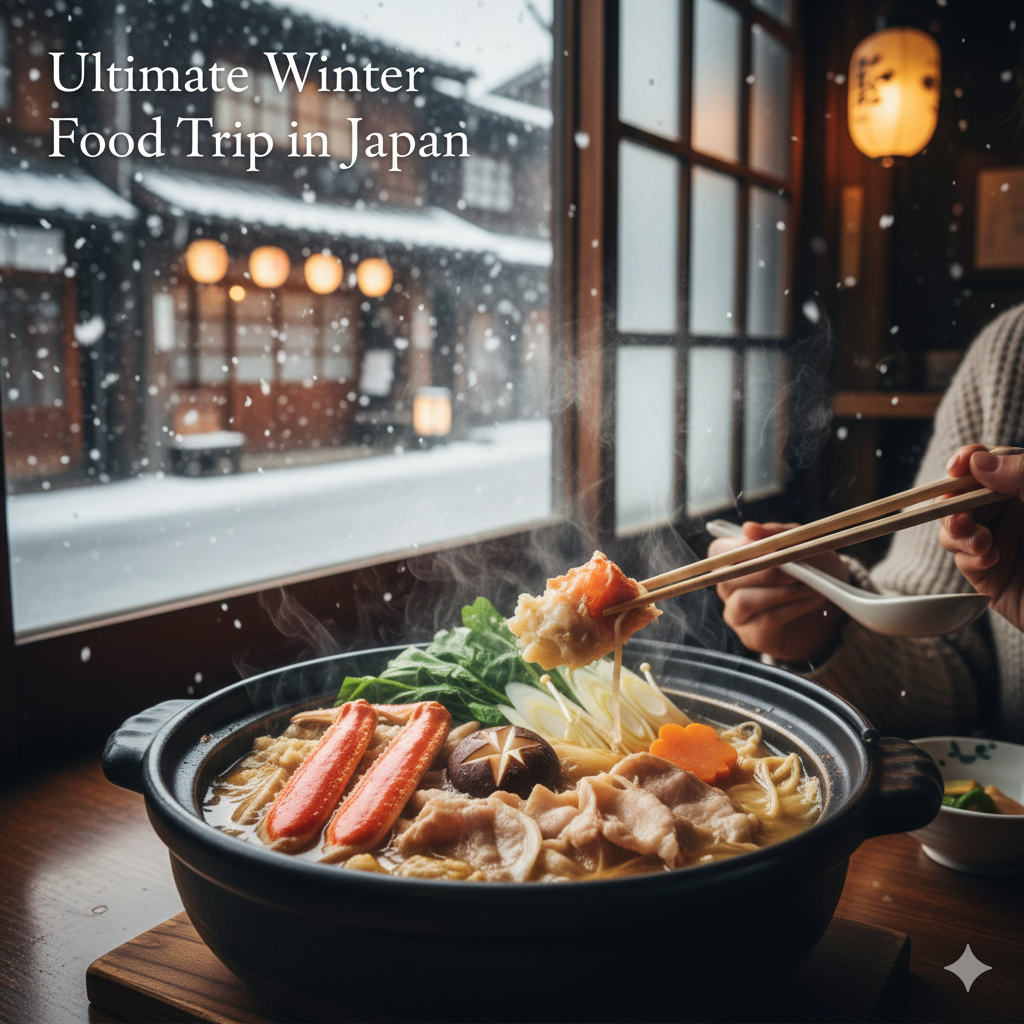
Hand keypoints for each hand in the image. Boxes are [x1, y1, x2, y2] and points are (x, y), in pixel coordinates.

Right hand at [709, 521, 848, 662]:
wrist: (834, 610)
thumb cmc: (814, 571)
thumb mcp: (804, 544)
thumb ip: (778, 534)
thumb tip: (748, 528)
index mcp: (734, 560)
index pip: (718, 551)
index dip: (741, 548)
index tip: (772, 547)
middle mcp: (728, 588)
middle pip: (729, 577)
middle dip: (767, 571)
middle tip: (798, 568)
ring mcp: (737, 614)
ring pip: (745, 600)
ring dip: (782, 591)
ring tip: (810, 585)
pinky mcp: (752, 637)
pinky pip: (766, 620)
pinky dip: (794, 607)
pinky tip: (813, 600)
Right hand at [940, 444, 1023, 631]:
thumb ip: (1021, 474)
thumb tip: (977, 462)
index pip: (991, 463)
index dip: (969, 460)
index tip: (957, 466)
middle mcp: (1012, 512)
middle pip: (962, 494)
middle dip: (953, 500)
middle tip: (958, 512)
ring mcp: (1000, 542)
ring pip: (955, 526)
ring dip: (957, 530)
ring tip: (978, 540)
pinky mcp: (991, 574)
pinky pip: (963, 559)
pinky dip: (970, 557)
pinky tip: (991, 558)